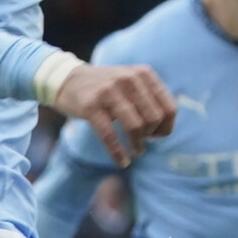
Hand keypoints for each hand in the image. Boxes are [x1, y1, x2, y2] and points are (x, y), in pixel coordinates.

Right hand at [54, 62, 175, 166]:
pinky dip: (118, 153)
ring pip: (135, 127)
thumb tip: (166, 130)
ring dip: (138, 145)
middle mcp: (128, 79)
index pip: (169, 108)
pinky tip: (122, 162)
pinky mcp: (91, 106)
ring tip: (136, 151)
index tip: (156, 135)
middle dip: (151, 135)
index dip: (166, 127)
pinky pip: (109, 135)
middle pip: (154, 119)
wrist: (68, 79)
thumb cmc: (107, 88)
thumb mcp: (132, 84)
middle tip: (142, 141)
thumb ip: (151, 100)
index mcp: (143, 74)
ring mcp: (109, 91)